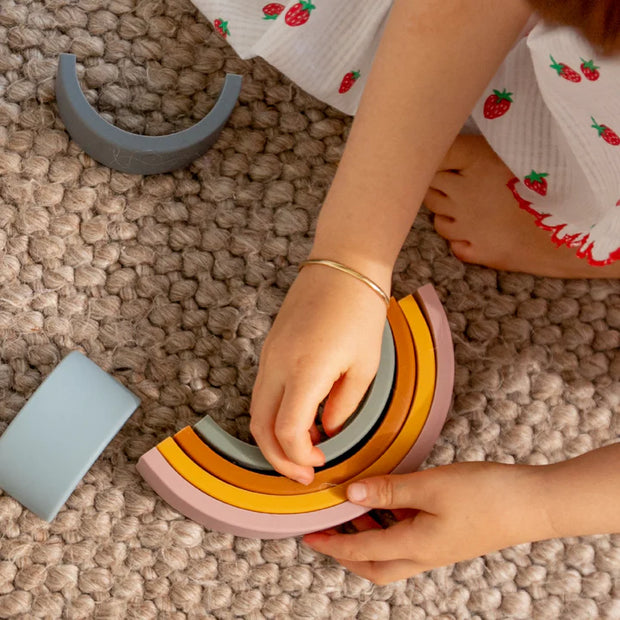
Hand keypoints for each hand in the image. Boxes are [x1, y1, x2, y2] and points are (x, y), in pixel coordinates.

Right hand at [250, 263, 386, 483]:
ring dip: (274, 436)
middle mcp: (277, 365)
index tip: (319, 465)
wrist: (343, 265)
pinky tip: (302, 416)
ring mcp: (268, 355)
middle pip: (259, 427)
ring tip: (305, 447)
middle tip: (303, 472)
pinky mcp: (270, 347)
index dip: (300, 458)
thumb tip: (327, 431)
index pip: (287, 433)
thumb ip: (343, 406)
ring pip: (256, 410)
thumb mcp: (364, 366)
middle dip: (277, 458)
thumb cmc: (361, 312)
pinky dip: (275, 412)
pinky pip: (263, 390)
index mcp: (305, 372)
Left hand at [303, 462, 551, 583]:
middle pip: (372, 565)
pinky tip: (388, 504)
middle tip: (324, 531)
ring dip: (365, 539)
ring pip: (389, 554)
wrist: (532, 504)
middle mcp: (423, 555)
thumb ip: (389, 491)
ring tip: (350, 513)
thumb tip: (350, 494)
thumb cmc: (484, 494)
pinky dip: (388, 528)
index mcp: (414, 546)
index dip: (330, 544)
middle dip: (344, 552)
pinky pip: (406, 541)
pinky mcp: (447, 538)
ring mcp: (436, 548)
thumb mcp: (430, 486)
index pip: (359, 551)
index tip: (307, 536)